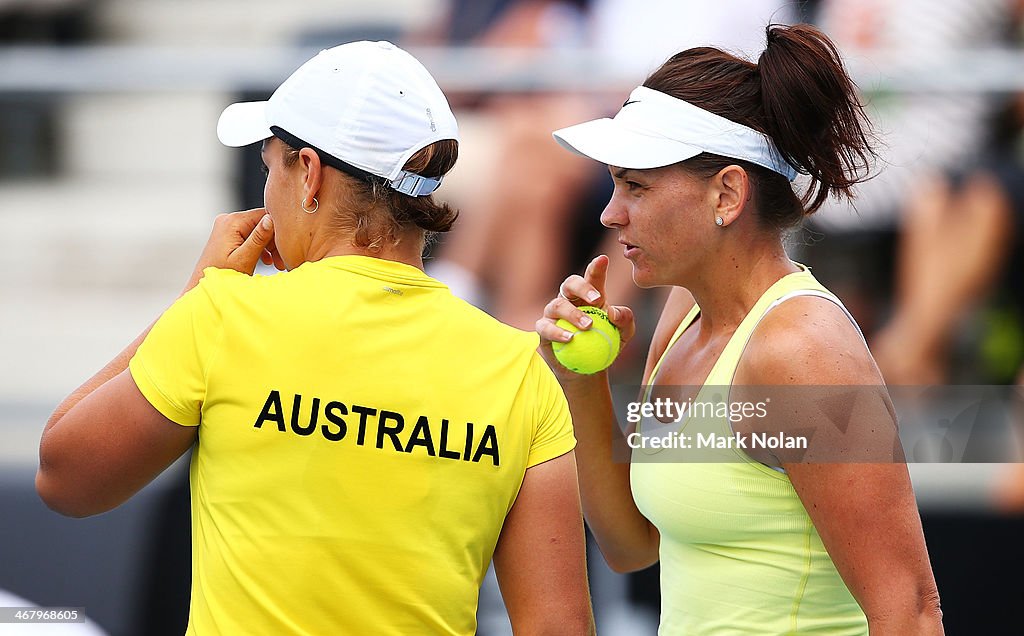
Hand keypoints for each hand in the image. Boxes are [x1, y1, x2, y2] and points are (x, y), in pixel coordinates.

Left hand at [184, 208, 282, 291]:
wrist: (202, 287)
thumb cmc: (222, 276)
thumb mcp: (244, 258)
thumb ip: (258, 238)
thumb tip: (271, 219)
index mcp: (232, 222)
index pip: (265, 215)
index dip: (279, 231)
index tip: (286, 249)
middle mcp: (228, 219)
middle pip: (262, 223)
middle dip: (274, 242)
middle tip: (282, 261)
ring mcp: (227, 226)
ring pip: (258, 230)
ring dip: (269, 246)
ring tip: (276, 264)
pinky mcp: (228, 234)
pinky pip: (250, 235)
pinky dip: (260, 247)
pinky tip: (267, 261)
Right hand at [536, 255, 635, 377]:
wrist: (587, 369)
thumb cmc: (606, 345)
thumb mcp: (623, 334)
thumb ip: (625, 320)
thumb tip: (612, 312)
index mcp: (588, 296)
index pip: (592, 278)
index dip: (596, 267)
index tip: (604, 260)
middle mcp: (568, 300)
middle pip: (569, 284)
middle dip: (582, 287)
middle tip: (598, 299)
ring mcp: (553, 314)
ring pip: (557, 305)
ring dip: (572, 313)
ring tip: (588, 325)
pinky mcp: (543, 330)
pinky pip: (545, 327)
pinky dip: (557, 332)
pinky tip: (570, 338)